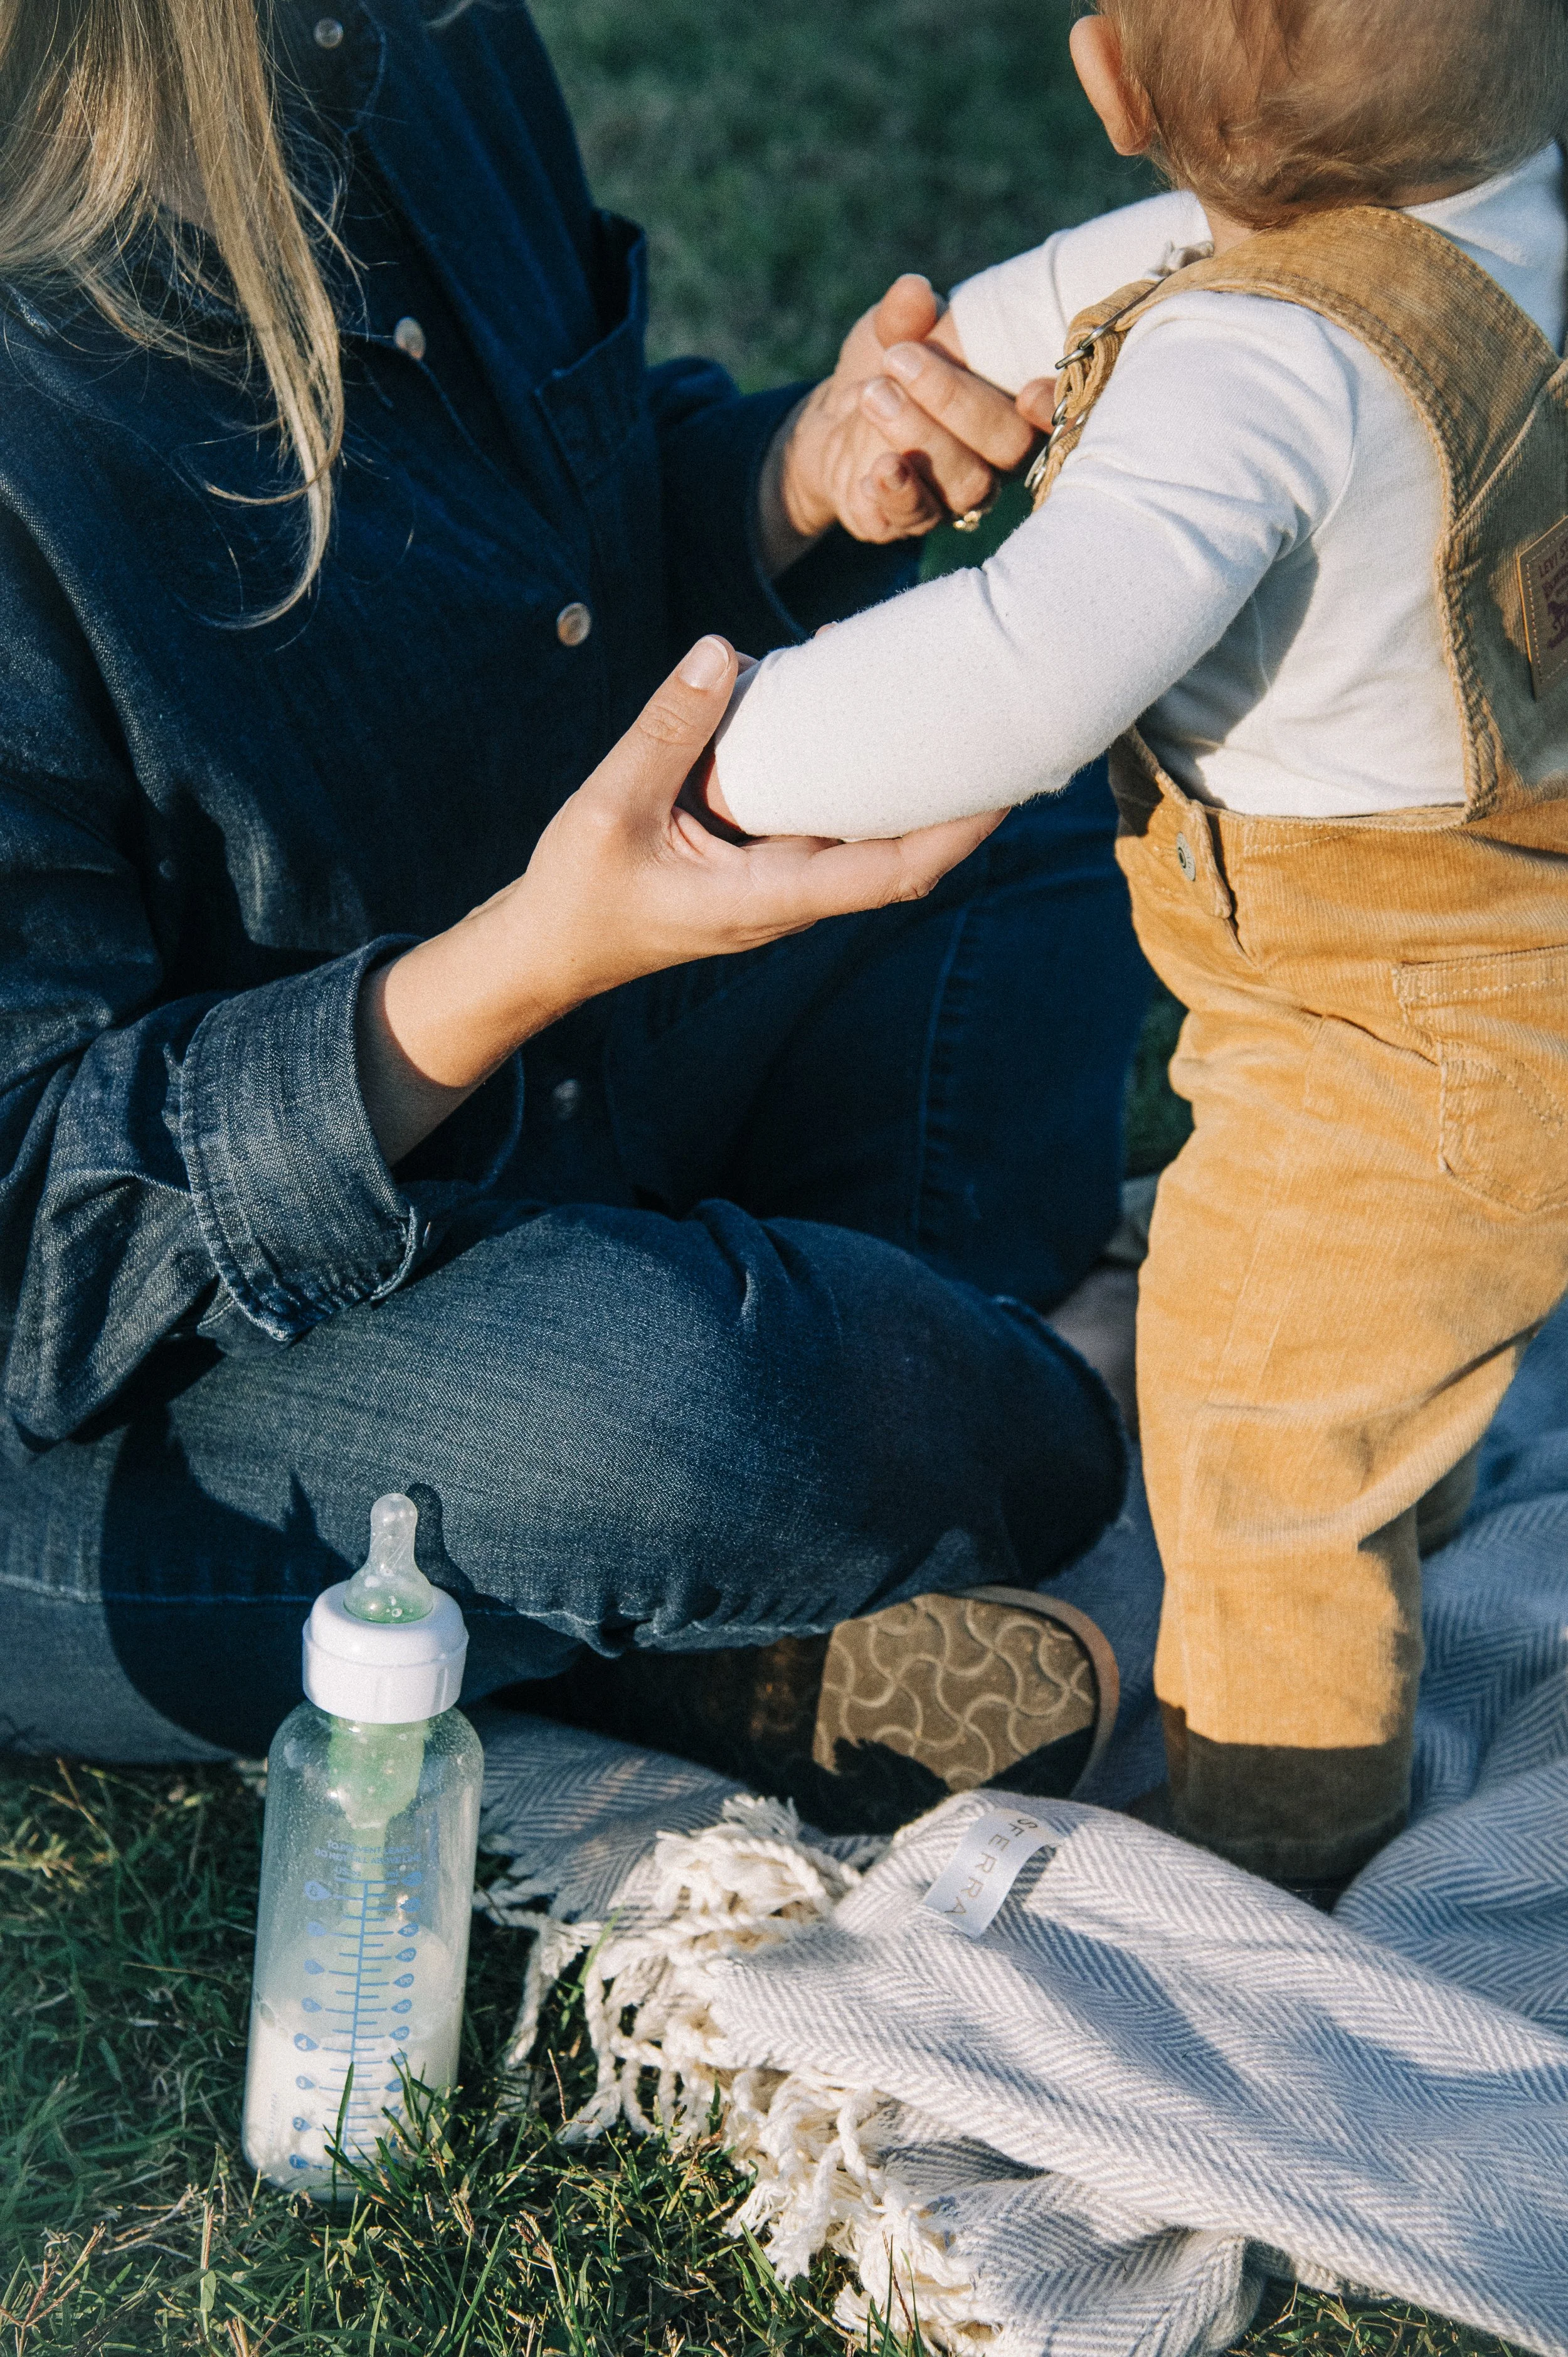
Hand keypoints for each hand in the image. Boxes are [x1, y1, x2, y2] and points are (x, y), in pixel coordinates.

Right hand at [358, 638, 1002, 1162]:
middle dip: (953, 801)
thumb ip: (667, 731)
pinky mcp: (760, 867)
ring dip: (906, 787)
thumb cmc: (576, 893)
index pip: (889, 875)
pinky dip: (852, 780)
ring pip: (865, 838)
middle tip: (999, 727)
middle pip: (899, 856)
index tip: (1007, 787)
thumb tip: (722, 651)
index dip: (956, 833)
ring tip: (943, 714)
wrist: (548, 949)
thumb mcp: (609, 806)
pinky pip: (824, 824)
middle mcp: (791, 898)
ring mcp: (780, 886)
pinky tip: (860, 726)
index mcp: (768, 898)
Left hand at [776, 274, 1039, 545]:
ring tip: (872, 395)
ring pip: (966, 482)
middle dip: (956, 402)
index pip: (1054, 413)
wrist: (834, 419)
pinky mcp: (910, 520)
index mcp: (1012, 404)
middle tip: (899, 360)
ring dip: (920, 437)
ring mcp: (957, 497)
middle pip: (1007, 445)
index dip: (1052, 408)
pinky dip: (898, 492)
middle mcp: (996, 458)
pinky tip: (876, 469)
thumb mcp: (891, 331)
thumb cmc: (887, 367)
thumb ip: (905, 316)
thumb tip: (914, 290)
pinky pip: (916, 516)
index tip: (1029, 390)